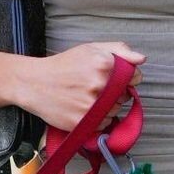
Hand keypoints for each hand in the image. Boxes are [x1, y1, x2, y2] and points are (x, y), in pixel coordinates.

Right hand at [18, 42, 144, 132]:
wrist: (33, 83)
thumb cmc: (63, 65)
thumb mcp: (90, 49)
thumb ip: (119, 50)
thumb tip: (141, 59)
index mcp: (104, 64)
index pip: (134, 77)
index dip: (126, 80)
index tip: (114, 80)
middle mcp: (99, 84)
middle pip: (124, 96)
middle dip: (114, 94)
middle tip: (94, 89)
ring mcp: (91, 105)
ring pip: (114, 112)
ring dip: (106, 108)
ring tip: (86, 99)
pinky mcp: (82, 121)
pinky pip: (102, 125)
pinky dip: (96, 120)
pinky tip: (83, 109)